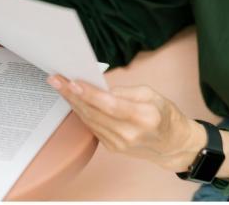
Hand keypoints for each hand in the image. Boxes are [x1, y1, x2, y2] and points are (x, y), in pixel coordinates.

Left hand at [47, 75, 206, 171]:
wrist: (172, 145)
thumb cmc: (164, 115)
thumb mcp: (151, 94)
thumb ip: (125, 91)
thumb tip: (99, 88)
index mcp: (144, 117)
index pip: (111, 105)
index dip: (90, 94)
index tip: (73, 83)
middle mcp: (129, 134)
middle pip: (95, 113)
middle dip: (72, 95)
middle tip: (56, 80)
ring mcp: (119, 144)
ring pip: (90, 121)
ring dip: (73, 103)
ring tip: (60, 87)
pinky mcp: (112, 148)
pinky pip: (93, 127)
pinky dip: (82, 113)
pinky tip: (73, 101)